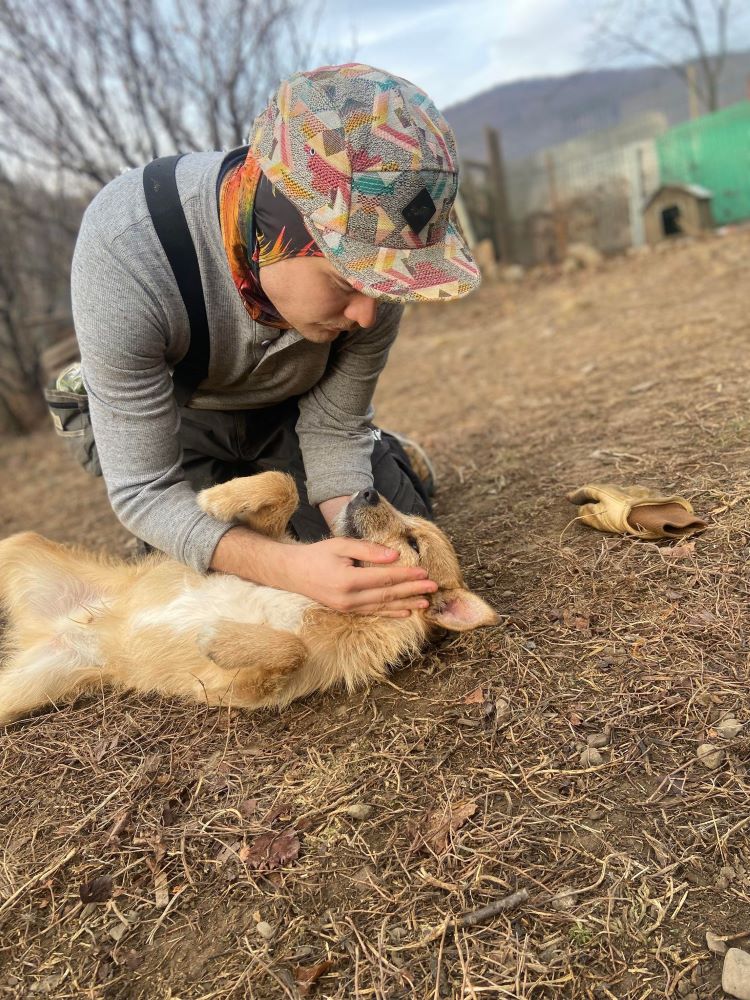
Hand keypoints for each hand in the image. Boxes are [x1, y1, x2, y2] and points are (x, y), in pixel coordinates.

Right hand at [277, 537, 436, 617]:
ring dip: (406, 604)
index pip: (385, 578)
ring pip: (383, 607)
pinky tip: (406, 612)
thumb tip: (394, 556)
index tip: (424, 572)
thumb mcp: (340, 545)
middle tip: (433, 587)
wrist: (292, 573)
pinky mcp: (347, 611)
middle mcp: (349, 599)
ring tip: (426, 603)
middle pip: (388, 595)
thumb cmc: (317, 555)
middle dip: (413, 590)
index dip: (406, 576)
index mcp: (348, 580)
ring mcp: (347, 608)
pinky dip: (391, 613)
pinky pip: (374, 613)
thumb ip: (368, 550)